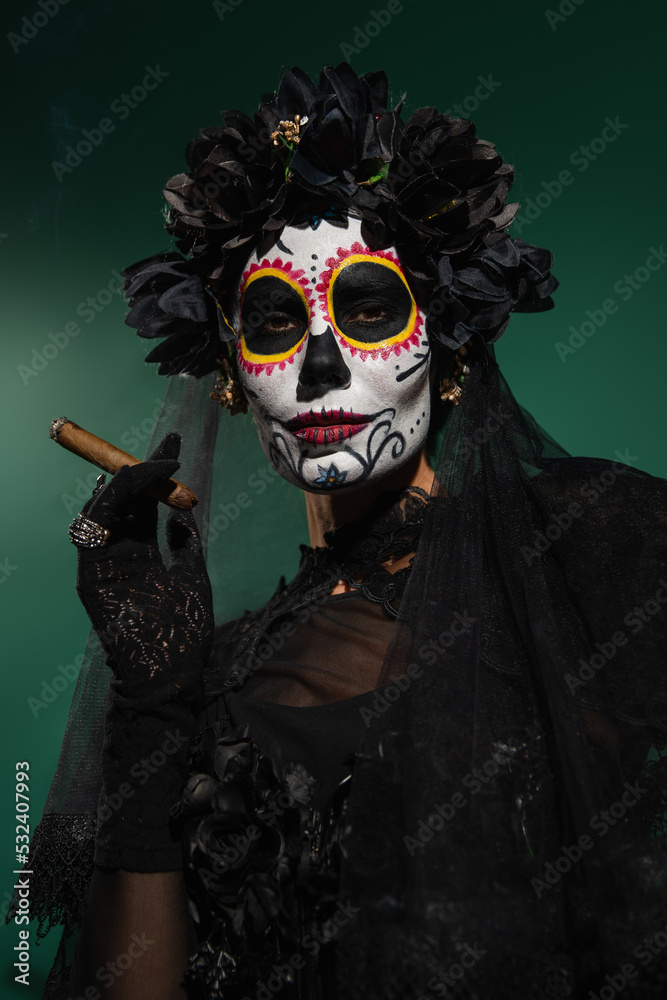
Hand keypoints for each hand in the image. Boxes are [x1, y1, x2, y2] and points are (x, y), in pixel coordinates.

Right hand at [75, 432, 213, 705]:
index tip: (174, 446)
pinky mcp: (92, 580)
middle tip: (166, 447)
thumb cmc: (185, 632)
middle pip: (127, 503)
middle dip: (143, 470)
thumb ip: (185, 545)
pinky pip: (90, 537)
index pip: (147, 505)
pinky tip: (114, 488)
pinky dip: (100, 511)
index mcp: (145, 555)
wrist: (173, 674)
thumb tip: (182, 512)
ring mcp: (106, 567)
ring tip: (146, 465)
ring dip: (124, 486)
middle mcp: (123, 555)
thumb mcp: (193, 576)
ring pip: (106, 514)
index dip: (158, 476)